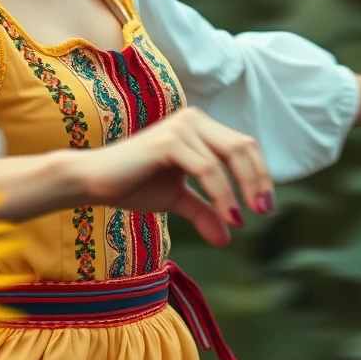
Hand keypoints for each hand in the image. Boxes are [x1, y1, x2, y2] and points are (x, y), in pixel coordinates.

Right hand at [72, 106, 274, 247]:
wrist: (94, 181)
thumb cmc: (132, 184)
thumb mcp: (177, 199)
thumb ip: (203, 211)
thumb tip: (226, 239)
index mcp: (198, 127)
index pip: (243, 146)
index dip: (260, 175)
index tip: (265, 208)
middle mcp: (193, 120)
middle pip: (243, 147)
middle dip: (258, 181)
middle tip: (264, 212)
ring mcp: (180, 127)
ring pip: (227, 158)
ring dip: (241, 192)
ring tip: (242, 220)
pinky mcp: (168, 141)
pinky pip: (206, 169)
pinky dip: (222, 195)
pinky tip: (228, 217)